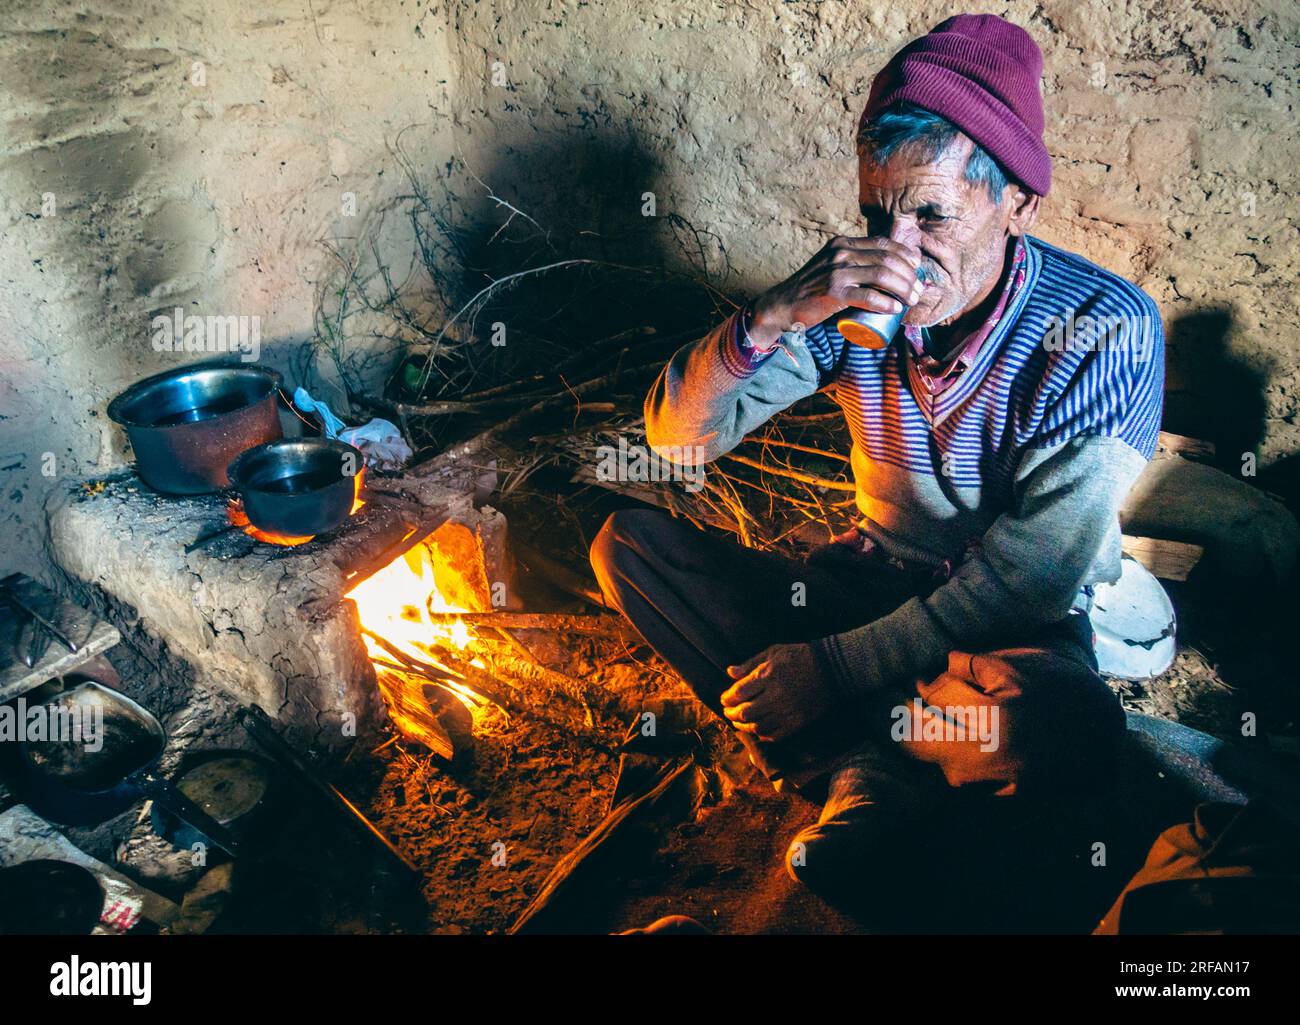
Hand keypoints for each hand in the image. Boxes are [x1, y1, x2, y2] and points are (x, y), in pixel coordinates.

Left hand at [721, 643, 831, 742]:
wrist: (832, 669)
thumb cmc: (800, 656)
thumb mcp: (774, 652)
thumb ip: (750, 664)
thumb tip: (730, 672)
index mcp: (768, 675)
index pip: (739, 692)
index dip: (727, 698)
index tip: (724, 699)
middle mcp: (776, 695)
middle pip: (745, 712)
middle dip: (732, 714)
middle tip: (728, 712)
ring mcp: (788, 711)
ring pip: (758, 726)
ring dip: (744, 726)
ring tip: (738, 721)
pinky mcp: (798, 722)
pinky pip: (774, 735)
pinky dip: (762, 734)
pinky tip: (757, 729)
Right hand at [746, 236, 923, 347]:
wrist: (783, 305)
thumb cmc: (810, 290)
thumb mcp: (830, 266)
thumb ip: (850, 262)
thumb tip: (882, 270)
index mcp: (842, 244)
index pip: (882, 243)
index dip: (905, 254)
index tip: (917, 268)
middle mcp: (841, 253)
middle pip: (887, 259)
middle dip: (909, 275)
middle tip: (918, 291)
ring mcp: (836, 272)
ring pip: (882, 275)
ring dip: (903, 288)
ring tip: (912, 300)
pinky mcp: (833, 293)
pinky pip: (867, 295)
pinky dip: (886, 302)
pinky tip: (896, 308)